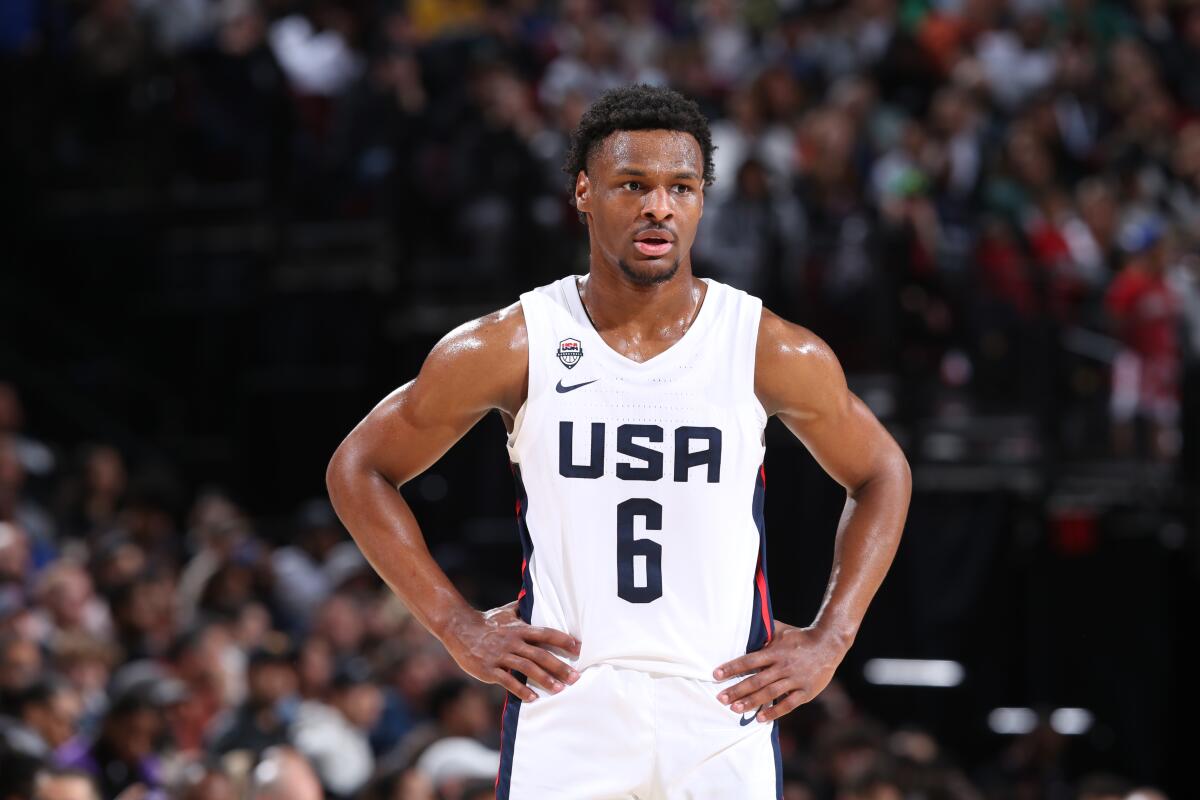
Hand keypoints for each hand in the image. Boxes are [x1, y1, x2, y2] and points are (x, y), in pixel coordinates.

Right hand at [442, 601, 580, 701]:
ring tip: (559, 689)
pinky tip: (533, 698)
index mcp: (519, 628)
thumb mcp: (506, 612)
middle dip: (559, 666)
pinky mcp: (488, 669)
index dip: (563, 640)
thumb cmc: (487, 621)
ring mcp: (500, 656)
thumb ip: (522, 608)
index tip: (578, 648)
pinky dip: (521, 690)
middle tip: (576, 677)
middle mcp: (512, 641)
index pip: (545, 633)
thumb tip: (534, 596)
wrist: (458, 628)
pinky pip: (507, 681)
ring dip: (544, 679)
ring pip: (526, 668)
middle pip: (540, 654)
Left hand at [713, 621, 848, 722]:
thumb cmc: (800, 637)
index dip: (732, 668)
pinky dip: (774, 712)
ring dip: (751, 702)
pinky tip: (760, 718)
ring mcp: (795, 680)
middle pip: (756, 680)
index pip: (749, 661)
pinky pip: (788, 704)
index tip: (716, 675)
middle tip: (720, 698)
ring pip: (769, 694)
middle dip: (736, 690)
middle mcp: (783, 666)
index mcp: (775, 651)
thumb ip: (763, 633)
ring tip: (735, 709)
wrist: (829, 644)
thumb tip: (743, 628)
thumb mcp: (780, 631)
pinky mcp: (806, 692)